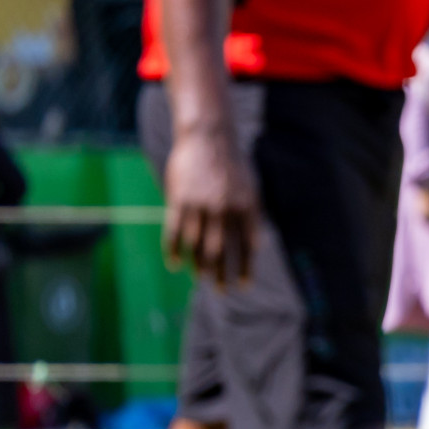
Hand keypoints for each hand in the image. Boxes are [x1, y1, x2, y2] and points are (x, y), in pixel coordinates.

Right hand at [163, 127, 258, 288]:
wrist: (208, 138)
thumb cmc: (231, 166)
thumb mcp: (250, 189)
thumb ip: (251, 217)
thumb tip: (254, 246)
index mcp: (245, 206)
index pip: (247, 245)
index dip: (246, 267)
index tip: (244, 285)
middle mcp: (224, 208)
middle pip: (222, 250)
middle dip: (222, 274)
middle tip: (221, 290)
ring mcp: (200, 204)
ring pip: (197, 245)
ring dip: (198, 266)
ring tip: (200, 279)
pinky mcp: (179, 200)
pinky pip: (175, 232)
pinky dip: (174, 251)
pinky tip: (175, 265)